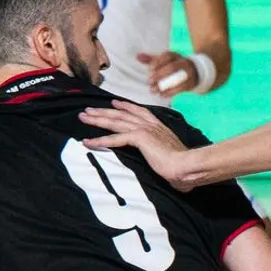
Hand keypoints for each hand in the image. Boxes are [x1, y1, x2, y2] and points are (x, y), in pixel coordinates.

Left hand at [78, 100, 198, 186]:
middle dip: (103, 111)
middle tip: (88, 110)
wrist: (187, 166)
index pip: (139, 112)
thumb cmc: (183, 165)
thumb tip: (163, 158)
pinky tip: (87, 141)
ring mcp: (144, 130)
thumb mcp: (172, 154)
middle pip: (122, 115)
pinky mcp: (139, 138)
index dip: (125, 106)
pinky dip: (100, 140)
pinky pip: (115, 138)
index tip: (114, 103)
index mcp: (159, 127)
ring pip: (116, 122)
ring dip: (97, 119)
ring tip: (83, 118)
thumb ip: (164, 151)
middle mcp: (151, 125)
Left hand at [140, 50, 199, 95]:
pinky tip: (161, 95)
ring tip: (153, 90)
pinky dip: (170, 93)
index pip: (167, 56)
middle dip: (160, 74)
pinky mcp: (190, 84)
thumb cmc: (175, 65)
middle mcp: (184, 63)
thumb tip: (137, 56)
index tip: (150, 69)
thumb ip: (152, 59)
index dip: (158, 62)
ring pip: (176, 80)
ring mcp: (188, 74)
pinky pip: (180, 89)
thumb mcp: (165, 61)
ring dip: (164, 86)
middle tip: (150, 81)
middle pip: (172, 67)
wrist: (196, 72)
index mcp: (176, 56)